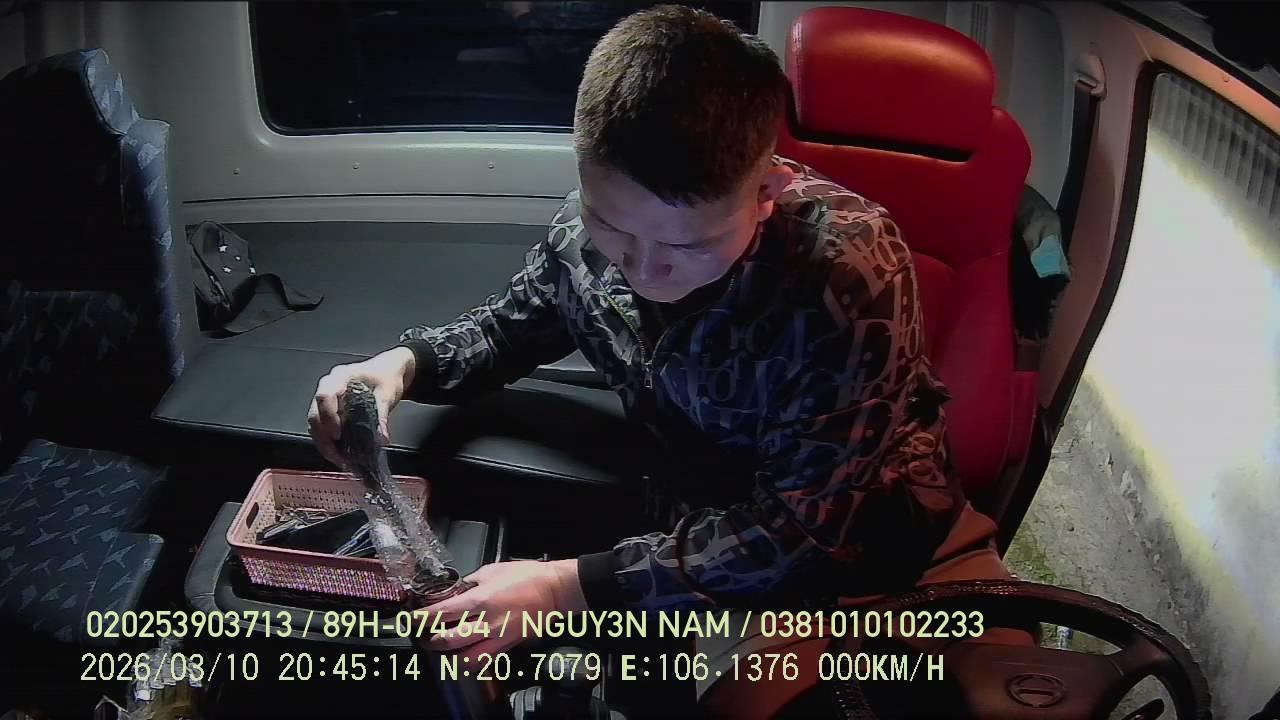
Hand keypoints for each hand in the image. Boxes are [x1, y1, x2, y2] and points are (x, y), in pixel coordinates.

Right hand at [307, 347, 415, 467]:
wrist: (389, 370)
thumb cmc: (386, 375)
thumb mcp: (387, 393)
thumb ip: (381, 415)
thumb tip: (381, 439)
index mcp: (341, 377)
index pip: (325, 396)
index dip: (328, 417)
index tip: (337, 435)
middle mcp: (328, 387)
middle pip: (315, 414)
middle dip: (324, 438)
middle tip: (339, 456)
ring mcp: (328, 399)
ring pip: (316, 424)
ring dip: (326, 443)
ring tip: (341, 460)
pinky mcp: (331, 410)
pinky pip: (323, 427)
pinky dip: (330, 442)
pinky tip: (341, 454)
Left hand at [421, 560, 586, 659]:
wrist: (554, 590)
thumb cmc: (527, 576)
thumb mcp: (492, 570)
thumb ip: (471, 582)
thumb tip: (458, 590)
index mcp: (480, 600)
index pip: (441, 614)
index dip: (421, 619)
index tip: (411, 620)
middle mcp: (486, 623)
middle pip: (448, 641)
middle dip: (431, 642)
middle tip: (424, 637)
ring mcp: (498, 637)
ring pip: (466, 659)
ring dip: (449, 658)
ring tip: (443, 651)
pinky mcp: (508, 645)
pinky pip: (485, 660)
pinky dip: (471, 662)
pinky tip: (465, 656)